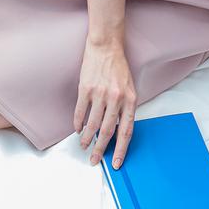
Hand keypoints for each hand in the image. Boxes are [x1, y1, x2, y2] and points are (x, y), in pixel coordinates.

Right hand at [74, 40, 136, 168]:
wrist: (106, 46)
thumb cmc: (118, 67)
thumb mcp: (130, 87)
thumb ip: (126, 108)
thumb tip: (119, 130)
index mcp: (130, 99)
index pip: (127, 130)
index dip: (121, 149)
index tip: (117, 162)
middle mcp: (116, 98)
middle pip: (108, 131)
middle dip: (101, 149)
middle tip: (95, 160)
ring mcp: (100, 94)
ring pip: (92, 124)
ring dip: (87, 139)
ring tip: (84, 146)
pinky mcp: (85, 89)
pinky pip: (80, 112)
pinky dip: (78, 124)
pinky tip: (78, 130)